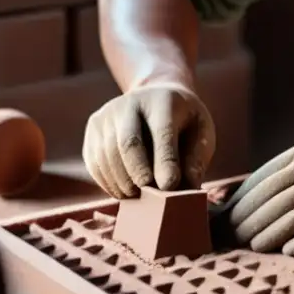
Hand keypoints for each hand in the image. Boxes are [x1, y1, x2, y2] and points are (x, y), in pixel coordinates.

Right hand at [82, 83, 215, 198]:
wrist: (156, 97)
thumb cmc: (183, 122)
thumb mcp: (201, 133)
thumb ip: (196, 159)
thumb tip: (186, 189)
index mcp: (162, 101)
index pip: (162, 131)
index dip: (165, 161)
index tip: (170, 186)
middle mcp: (130, 102)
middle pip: (128, 143)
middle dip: (138, 173)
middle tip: (150, 196)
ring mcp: (107, 114)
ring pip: (107, 155)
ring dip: (122, 183)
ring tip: (139, 197)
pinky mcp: (93, 128)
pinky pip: (95, 162)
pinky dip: (108, 183)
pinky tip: (124, 191)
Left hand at [222, 140, 293, 257]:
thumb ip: (281, 174)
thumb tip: (232, 198)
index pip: (265, 179)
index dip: (243, 201)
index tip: (228, 217)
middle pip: (275, 201)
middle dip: (250, 221)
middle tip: (234, 237)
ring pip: (293, 219)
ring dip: (269, 236)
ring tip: (254, 246)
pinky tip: (286, 252)